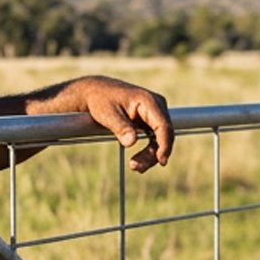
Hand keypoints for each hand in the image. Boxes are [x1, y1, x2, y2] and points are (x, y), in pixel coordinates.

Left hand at [57, 76, 173, 172]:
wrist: (94, 92)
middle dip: (154, 154)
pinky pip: (154, 139)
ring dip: (150, 155)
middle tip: (136, 167)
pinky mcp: (150, 121)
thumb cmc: (100, 100)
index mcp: (148, 101)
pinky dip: (147, 151)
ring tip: (134, 167)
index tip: (161, 160)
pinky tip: (137, 162)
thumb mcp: (107, 113)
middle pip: (164, 135)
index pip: (163, 126)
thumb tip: (131, 142)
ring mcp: (155, 114)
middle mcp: (156, 106)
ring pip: (160, 139)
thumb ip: (120, 127)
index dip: (164, 144)